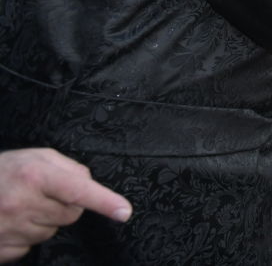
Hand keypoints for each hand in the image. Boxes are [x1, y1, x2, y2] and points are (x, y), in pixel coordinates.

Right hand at [0, 148, 131, 261]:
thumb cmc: (1, 172)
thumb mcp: (33, 157)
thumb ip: (66, 167)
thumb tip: (89, 184)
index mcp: (34, 175)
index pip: (78, 190)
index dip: (104, 201)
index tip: (124, 211)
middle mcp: (22, 204)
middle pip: (72, 214)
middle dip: (66, 205)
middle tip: (42, 194)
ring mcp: (11, 230)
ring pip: (53, 231)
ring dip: (45, 220)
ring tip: (21, 206)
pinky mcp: (3, 251)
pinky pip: (31, 247)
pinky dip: (26, 236)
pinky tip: (10, 222)